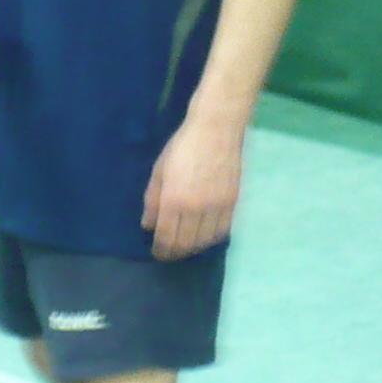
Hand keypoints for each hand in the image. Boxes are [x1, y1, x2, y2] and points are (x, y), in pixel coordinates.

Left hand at [143, 114, 243, 260]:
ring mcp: (217, 206)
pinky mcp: (233, 202)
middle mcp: (196, 208)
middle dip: (176, 252)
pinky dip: (212, 238)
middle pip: (186, 243)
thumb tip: (148, 226)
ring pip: (205, 240)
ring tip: (186, 246)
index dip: (162, 250)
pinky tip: (204, 235)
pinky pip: (222, 231)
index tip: (158, 253)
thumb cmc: (182, 146)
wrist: (216, 129)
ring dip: (194, 247)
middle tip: (170, 253)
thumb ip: (153, 200)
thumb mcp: (159, 171)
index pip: (167, 237)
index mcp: (174, 200)